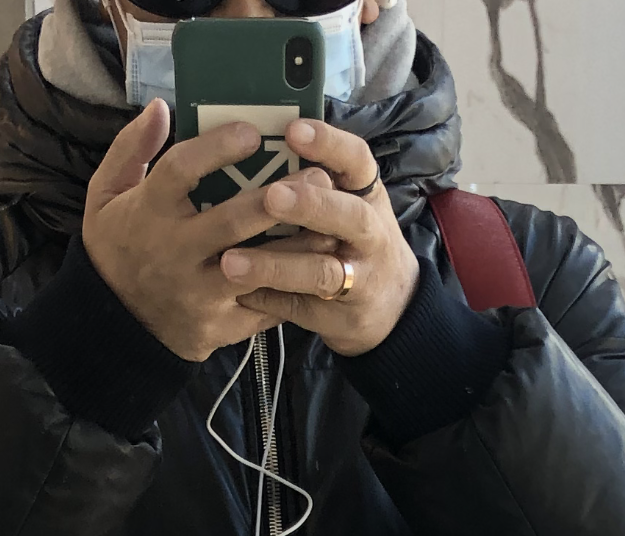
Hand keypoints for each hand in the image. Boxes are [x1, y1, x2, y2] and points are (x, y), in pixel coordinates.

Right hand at [83, 101, 340, 362]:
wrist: (114, 326)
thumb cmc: (115, 250)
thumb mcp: (104, 196)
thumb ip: (130, 150)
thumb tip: (160, 109)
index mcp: (149, 213)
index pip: (182, 171)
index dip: (217, 148)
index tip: (252, 132)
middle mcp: (176, 252)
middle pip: (232, 220)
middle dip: (278, 199)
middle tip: (316, 177)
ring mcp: (199, 292)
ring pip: (257, 267)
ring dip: (297, 244)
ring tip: (329, 222)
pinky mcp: (218, 325)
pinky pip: (262, 305)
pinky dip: (292, 287)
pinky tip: (317, 265)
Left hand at [218, 118, 419, 356]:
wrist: (394, 307)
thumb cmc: (355, 240)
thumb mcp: (351, 203)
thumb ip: (317, 180)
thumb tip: (254, 144)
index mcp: (368, 196)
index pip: (357, 161)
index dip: (329, 144)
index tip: (293, 130)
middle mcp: (370, 236)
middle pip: (349, 218)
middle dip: (311, 206)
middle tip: (270, 197)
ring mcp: (359, 280)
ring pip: (320, 272)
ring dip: (275, 266)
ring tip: (231, 262)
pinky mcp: (339, 316)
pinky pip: (298, 307)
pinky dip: (266, 300)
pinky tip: (236, 293)